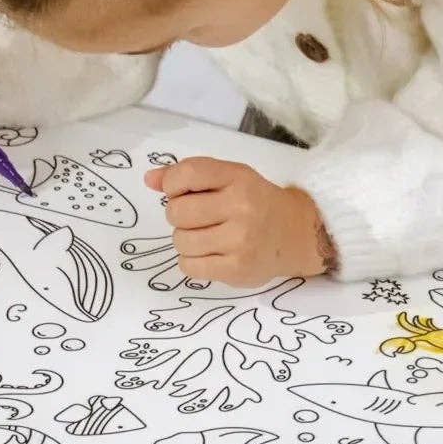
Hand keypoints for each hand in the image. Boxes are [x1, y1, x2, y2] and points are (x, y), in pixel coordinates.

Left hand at [145, 158, 330, 283]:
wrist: (294, 234)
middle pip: (177, 212)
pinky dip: (192, 261)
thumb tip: (149, 179)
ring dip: (185, 240)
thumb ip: (188, 175)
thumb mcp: (228, 178)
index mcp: (238, 178)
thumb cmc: (254, 202)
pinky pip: (188, 266)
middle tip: (197, 218)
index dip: (172, 184)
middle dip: (179, 215)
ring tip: (206, 236)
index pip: (186, 174)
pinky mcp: (237, 269)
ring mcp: (240, 240)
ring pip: (180, 241)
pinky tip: (209, 253)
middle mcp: (241, 207)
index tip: (180, 191)